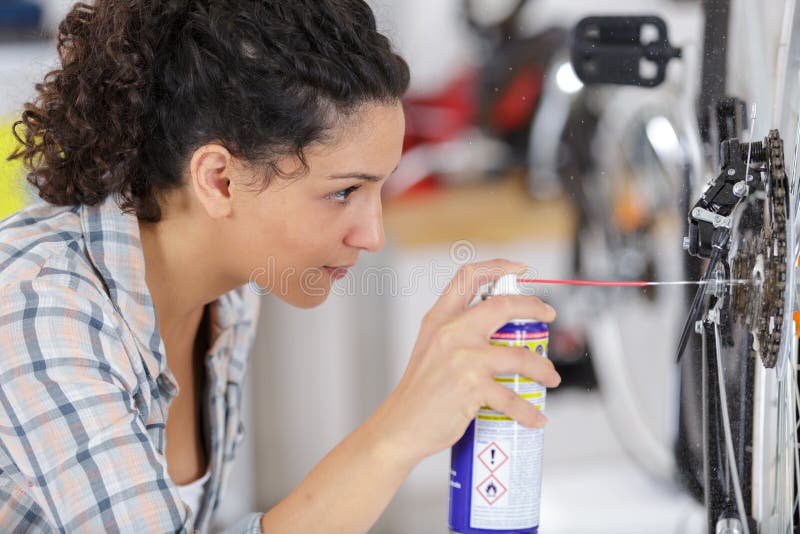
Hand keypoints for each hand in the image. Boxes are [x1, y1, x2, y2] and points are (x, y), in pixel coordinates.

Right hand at [375, 259, 559, 464]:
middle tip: (548, 315)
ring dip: (542, 367)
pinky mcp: (470, 388)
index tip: (519, 269)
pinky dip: (529, 411)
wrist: (401, 425)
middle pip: (502, 305)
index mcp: (439, 318)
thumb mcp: (431, 348)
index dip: (497, 266)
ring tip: (550, 378)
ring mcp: (462, 359)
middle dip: (533, 307)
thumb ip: (457, 333)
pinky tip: (536, 417)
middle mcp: (450, 332)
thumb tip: (498, 331)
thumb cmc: (419, 391)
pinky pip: (512, 398)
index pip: (468, 276)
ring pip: (519, 356)